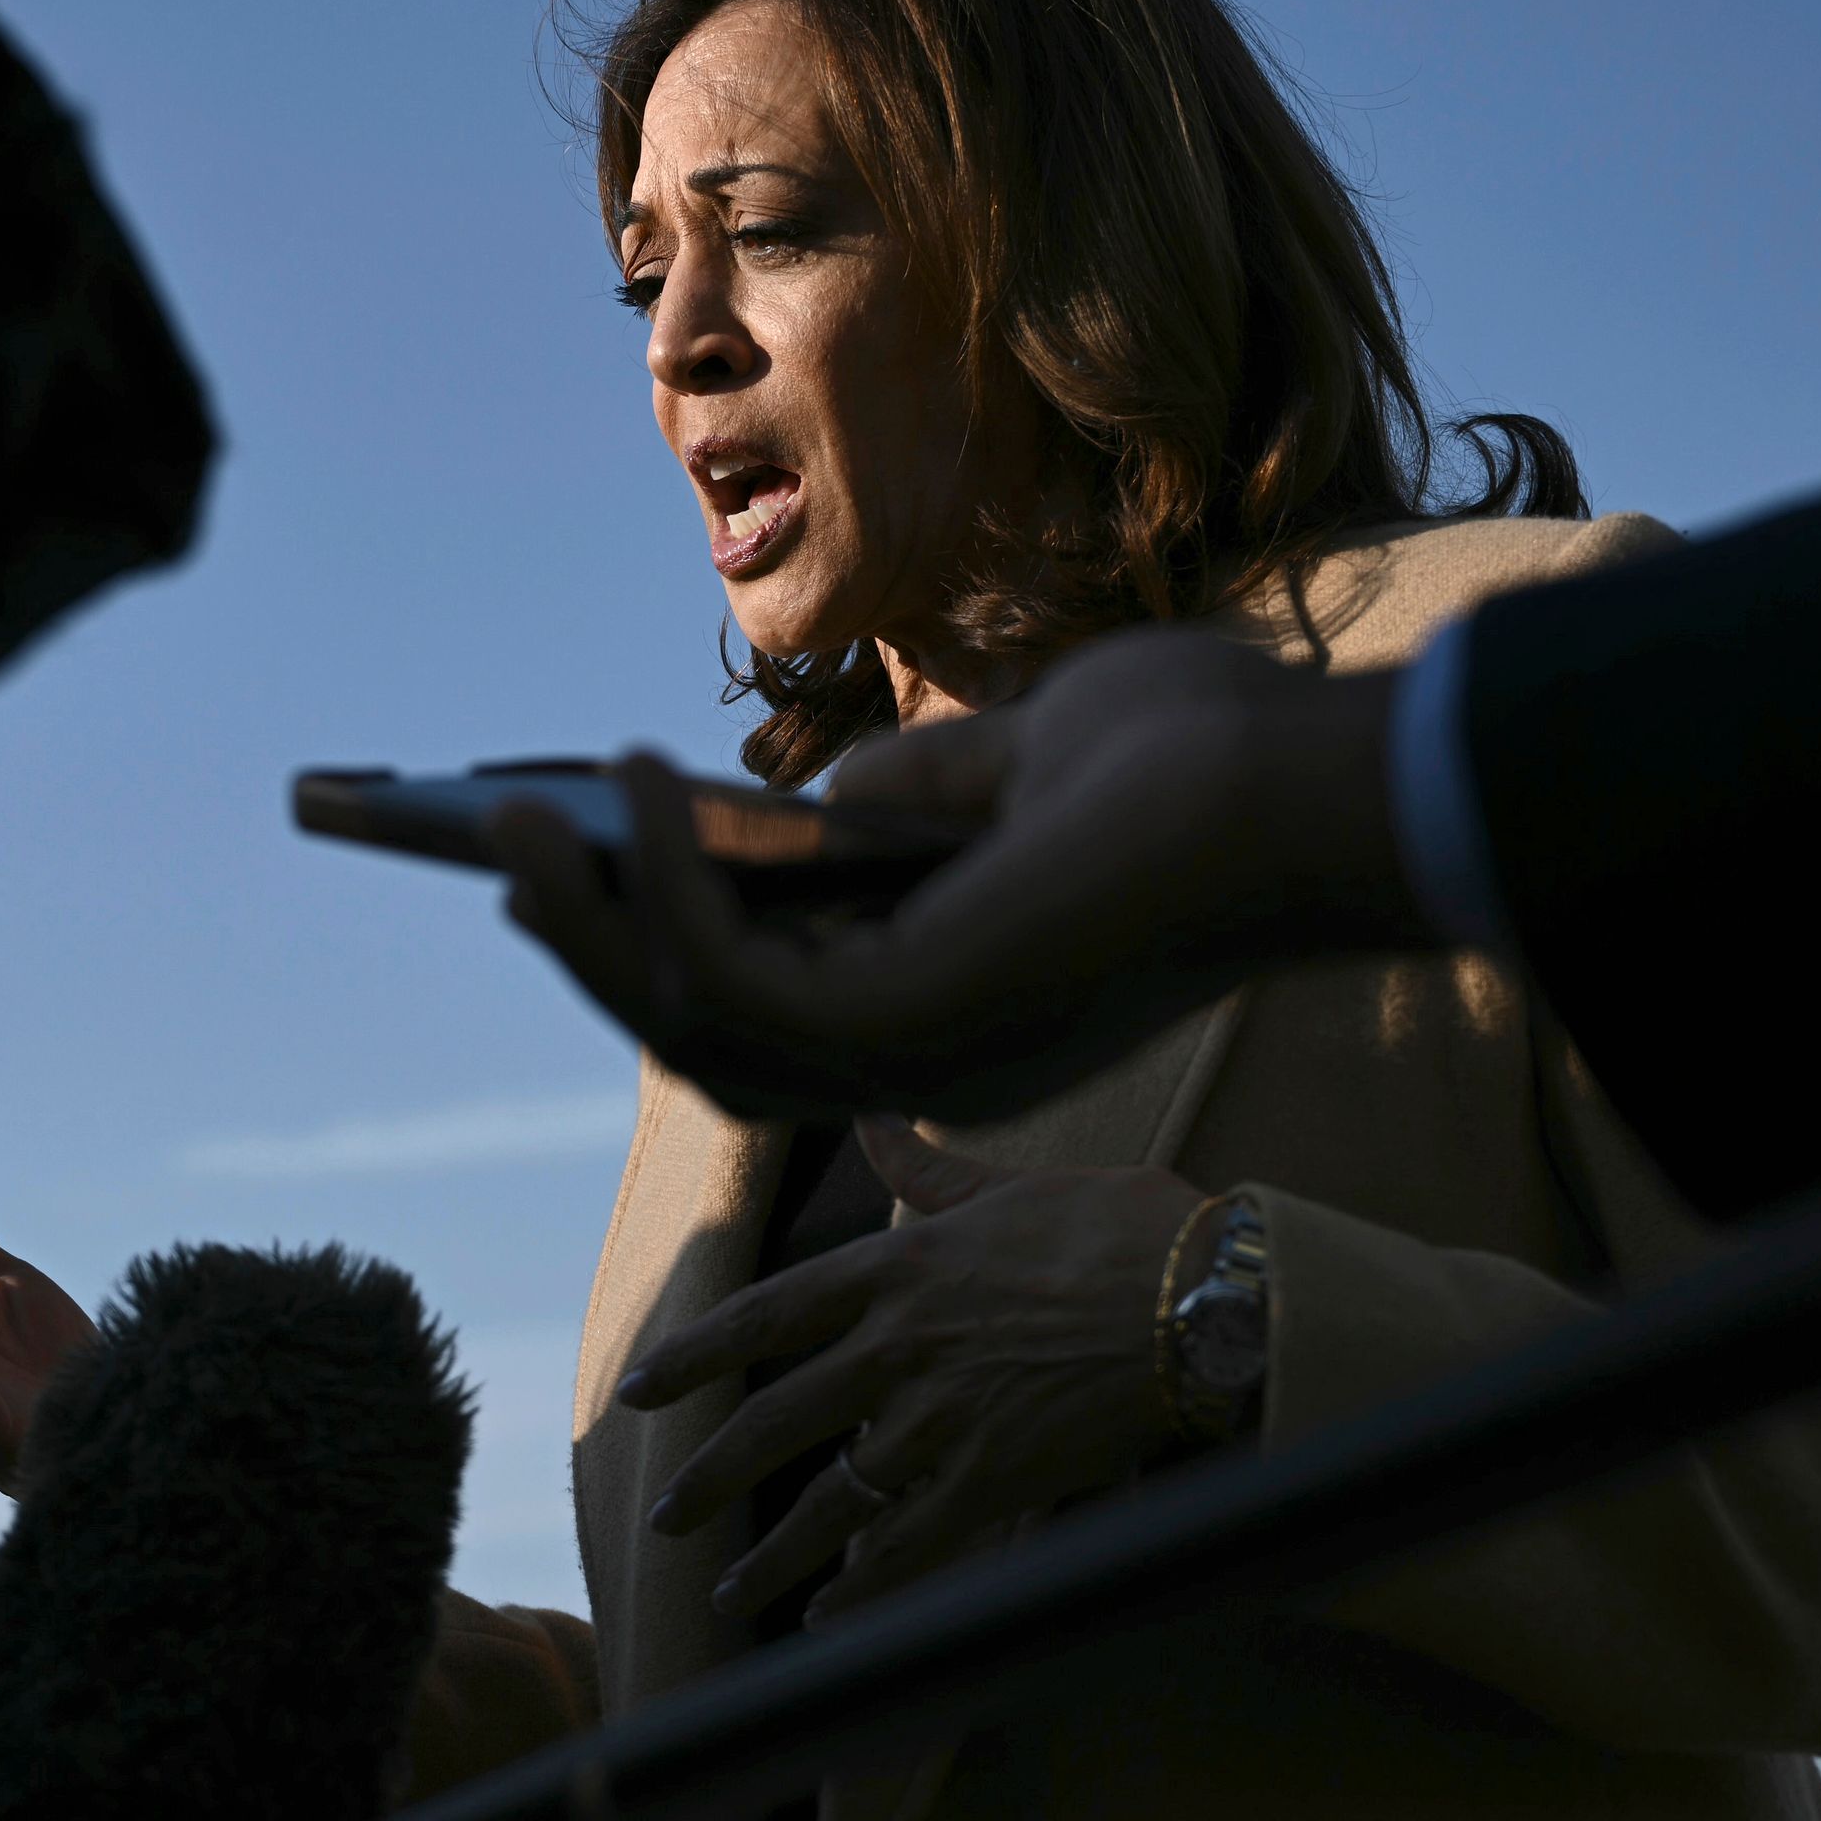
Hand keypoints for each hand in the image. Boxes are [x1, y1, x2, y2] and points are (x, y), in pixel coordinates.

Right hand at [486, 628, 1424, 1121]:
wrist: (1314, 789)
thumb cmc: (1207, 767)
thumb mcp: (1024, 761)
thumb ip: (913, 794)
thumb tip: (800, 806)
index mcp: (973, 1003)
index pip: (784, 1007)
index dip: (664, 948)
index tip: (577, 874)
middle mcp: (941, 1059)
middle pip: (713, 1041)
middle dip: (594, 949)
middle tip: (506, 853)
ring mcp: (926, 1059)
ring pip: (698, 1034)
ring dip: (588, 929)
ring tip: (507, 827)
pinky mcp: (916, 1030)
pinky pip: (739, 984)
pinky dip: (664, 892)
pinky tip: (631, 790)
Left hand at [620, 1119, 1206, 1623]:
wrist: (1203, 1297)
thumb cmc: (1116, 1228)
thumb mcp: (1008, 1187)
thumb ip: (926, 1171)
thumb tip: (873, 1115)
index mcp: (892, 1274)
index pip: (761, 1318)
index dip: (690, 1357)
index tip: (639, 1390)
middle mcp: (896, 1350)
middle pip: (773, 1422)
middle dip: (712, 1477)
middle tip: (667, 1515)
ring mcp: (939, 1422)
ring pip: (828, 1501)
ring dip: (770, 1554)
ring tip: (726, 1591)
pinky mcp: (992, 1480)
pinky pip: (907, 1549)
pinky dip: (861, 1588)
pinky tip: (826, 1616)